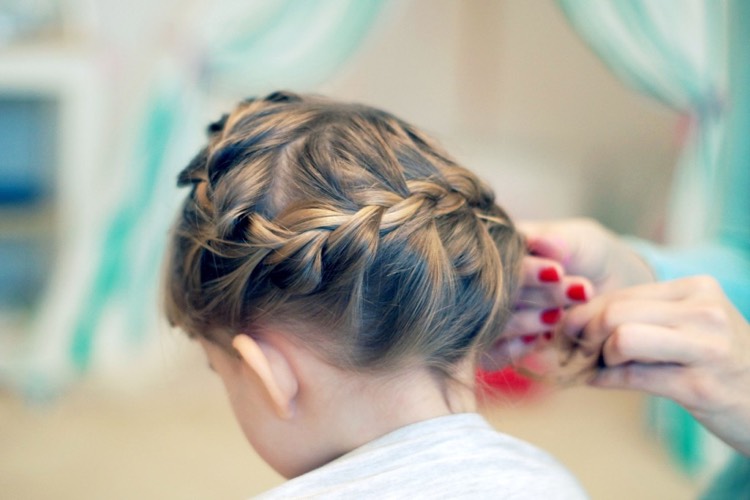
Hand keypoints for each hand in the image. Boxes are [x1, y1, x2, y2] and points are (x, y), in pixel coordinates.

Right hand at [484, 218, 644, 368]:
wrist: (608, 289)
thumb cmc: (587, 255)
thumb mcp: (580, 240)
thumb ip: (559, 239)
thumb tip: (537, 241)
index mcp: (496, 248)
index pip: (499, 261)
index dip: (525, 270)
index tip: (557, 273)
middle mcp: (486, 282)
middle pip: (495, 294)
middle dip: (537, 296)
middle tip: (578, 293)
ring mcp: (489, 315)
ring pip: (495, 324)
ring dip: (530, 321)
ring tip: (563, 314)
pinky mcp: (497, 347)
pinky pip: (494, 354)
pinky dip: (518, 347)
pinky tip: (545, 337)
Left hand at [560, 276, 749, 455]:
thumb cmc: (721, 365)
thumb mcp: (691, 327)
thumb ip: (641, 317)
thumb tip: (575, 320)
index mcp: (697, 289)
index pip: (622, 293)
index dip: (584, 313)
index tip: (566, 330)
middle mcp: (703, 312)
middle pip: (615, 312)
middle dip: (584, 334)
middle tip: (575, 351)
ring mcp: (705, 348)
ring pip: (622, 338)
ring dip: (598, 357)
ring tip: (598, 366)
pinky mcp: (700, 386)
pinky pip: (633, 377)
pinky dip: (606, 380)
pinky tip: (599, 381)